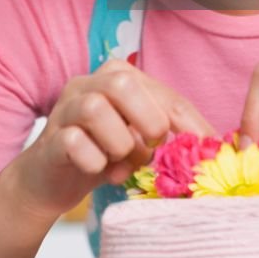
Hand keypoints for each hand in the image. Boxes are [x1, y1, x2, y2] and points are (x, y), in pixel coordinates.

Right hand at [10, 59, 214, 221]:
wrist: (48, 181)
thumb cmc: (103, 154)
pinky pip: (74, 142)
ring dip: (118, 143)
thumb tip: (210, 147)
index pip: (163, 93)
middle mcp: (88, 83)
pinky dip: (94, 162)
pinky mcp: (49, 139)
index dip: (189, 122)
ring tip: (121, 162)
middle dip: (146, 120)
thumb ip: (166, 133)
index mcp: (118, 76)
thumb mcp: (139, 140)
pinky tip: (99, 171)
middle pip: (122, 84)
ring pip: (95, 109)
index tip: (209, 149)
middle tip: (151, 147)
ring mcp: (65, 109)